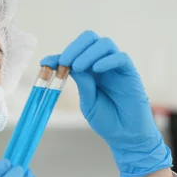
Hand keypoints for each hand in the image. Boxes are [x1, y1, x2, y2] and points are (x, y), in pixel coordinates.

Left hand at [41, 30, 172, 176]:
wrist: (126, 137)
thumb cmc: (108, 121)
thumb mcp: (88, 102)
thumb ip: (82, 84)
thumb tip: (70, 66)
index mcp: (90, 71)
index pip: (74, 53)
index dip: (59, 55)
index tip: (45, 63)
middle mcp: (103, 64)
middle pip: (90, 39)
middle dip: (75, 47)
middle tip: (65, 61)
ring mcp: (117, 67)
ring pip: (105, 44)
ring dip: (88, 52)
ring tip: (78, 67)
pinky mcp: (130, 73)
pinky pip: (121, 58)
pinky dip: (107, 60)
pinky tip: (97, 69)